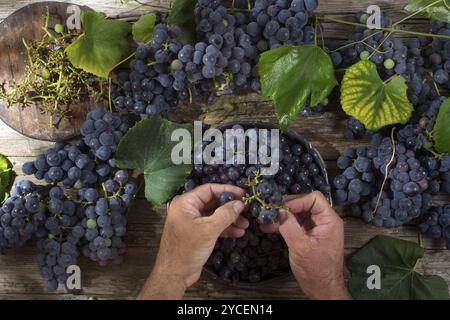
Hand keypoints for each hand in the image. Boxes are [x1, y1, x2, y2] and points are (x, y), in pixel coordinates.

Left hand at [137, 184, 246, 299]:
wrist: (175, 274)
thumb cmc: (188, 248)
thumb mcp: (209, 229)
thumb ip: (225, 214)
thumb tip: (240, 203)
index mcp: (186, 203)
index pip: (209, 189)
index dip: (227, 190)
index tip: (243, 194)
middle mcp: (188, 210)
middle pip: (213, 202)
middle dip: (230, 207)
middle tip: (247, 210)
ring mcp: (192, 222)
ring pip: (215, 215)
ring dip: (230, 219)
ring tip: (246, 224)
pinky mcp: (196, 234)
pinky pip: (213, 226)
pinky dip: (225, 228)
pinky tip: (238, 232)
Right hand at [273, 191, 350, 299]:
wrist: (322, 289)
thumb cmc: (315, 269)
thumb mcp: (301, 247)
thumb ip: (289, 226)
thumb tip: (277, 210)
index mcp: (329, 220)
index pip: (314, 198)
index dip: (297, 200)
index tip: (281, 208)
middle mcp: (323, 221)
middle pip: (304, 204)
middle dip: (286, 207)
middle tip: (269, 211)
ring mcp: (315, 228)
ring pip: (297, 214)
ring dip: (281, 216)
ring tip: (265, 219)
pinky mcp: (307, 235)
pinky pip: (295, 224)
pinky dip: (283, 225)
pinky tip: (268, 227)